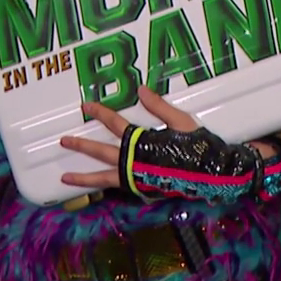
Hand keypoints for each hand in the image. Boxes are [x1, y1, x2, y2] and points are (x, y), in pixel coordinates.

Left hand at [59, 86, 280, 202]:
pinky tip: (96, 185)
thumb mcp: (182, 121)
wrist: (217, 176)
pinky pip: (118, 187)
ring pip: (104, 178)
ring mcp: (139, 179)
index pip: (115, 124)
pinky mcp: (144, 190)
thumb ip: (158, 106)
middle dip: (81, 146)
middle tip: (63, 140)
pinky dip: (103, 186)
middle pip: (102, 152)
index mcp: (144, 142)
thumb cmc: (202, 146)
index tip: (86, 107)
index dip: (99, 114)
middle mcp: (137, 162)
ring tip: (65, 177)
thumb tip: (139, 89)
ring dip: (84, 177)